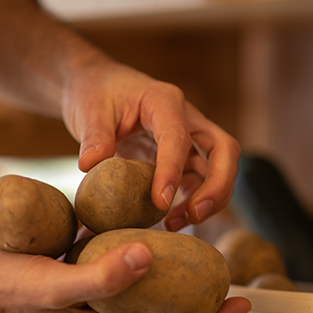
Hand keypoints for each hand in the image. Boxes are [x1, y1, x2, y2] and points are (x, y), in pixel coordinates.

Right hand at [0, 243, 250, 312]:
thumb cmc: (9, 292)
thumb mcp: (56, 285)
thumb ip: (102, 276)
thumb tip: (151, 255)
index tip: (243, 304)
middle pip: (164, 312)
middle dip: (199, 298)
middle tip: (227, 273)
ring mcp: (93, 295)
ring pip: (143, 286)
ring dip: (170, 270)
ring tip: (195, 246)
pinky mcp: (79, 273)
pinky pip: (118, 262)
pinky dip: (137, 248)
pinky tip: (145, 223)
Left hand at [63, 62, 240, 230]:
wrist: (97, 87)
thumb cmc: (96, 94)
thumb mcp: (89, 110)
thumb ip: (94, 136)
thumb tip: (90, 165)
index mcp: (164, 101)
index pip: (178, 137)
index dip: (172, 170)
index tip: (159, 202)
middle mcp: (186, 118)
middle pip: (223, 150)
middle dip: (218, 185)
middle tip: (196, 215)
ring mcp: (189, 138)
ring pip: (217, 170)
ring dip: (206, 200)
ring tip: (174, 225)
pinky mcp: (183, 157)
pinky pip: (198, 182)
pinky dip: (191, 203)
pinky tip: (169, 222)